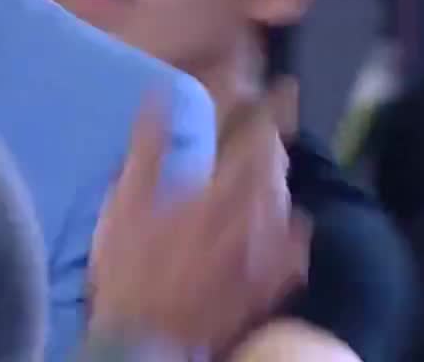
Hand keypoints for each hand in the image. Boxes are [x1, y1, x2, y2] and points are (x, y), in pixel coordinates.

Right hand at [89, 78, 310, 348]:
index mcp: (216, 195)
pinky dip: (295, 237)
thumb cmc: (128, 266)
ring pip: (285, 211)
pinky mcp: (261, 292)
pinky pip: (292, 259)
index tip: (285, 86)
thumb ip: (148, 146)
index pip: (254, 142)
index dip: (273, 111)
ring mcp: (259, 261)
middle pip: (276, 175)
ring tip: (278, 170)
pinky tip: (297, 227)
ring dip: (282, 185)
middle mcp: (248, 223)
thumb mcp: (126, 200)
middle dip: (277, 146)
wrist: (142, 338)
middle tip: (275, 129)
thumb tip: (159, 93)